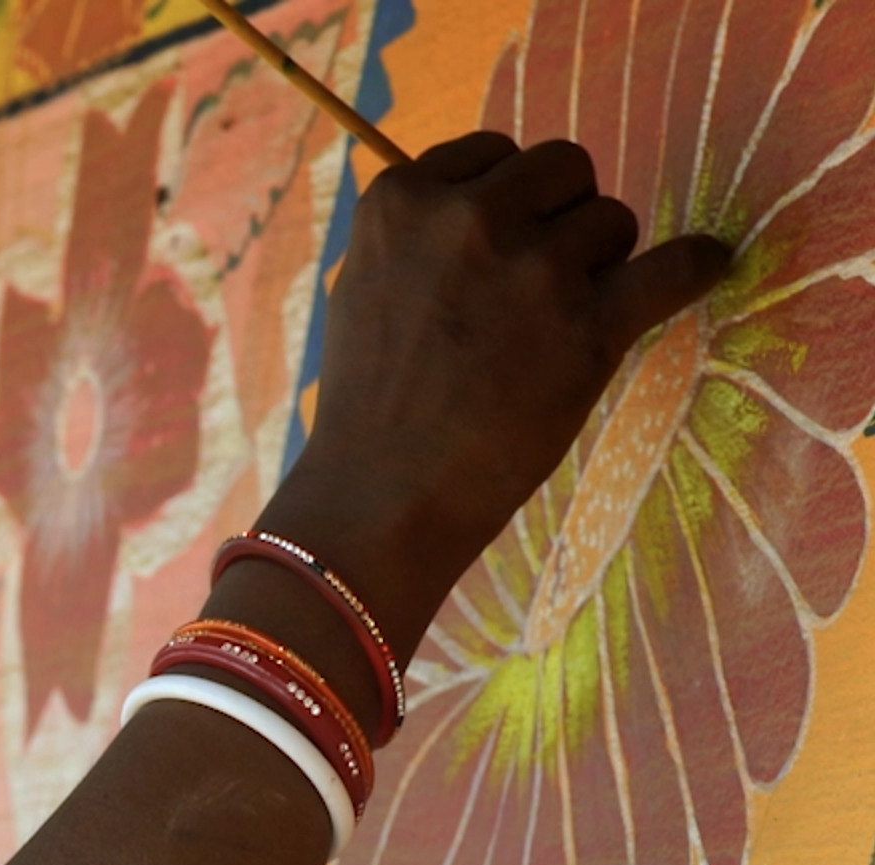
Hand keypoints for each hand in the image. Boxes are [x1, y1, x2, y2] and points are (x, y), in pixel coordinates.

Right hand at [265, 131, 731, 659]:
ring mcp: (529, 272)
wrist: (376, 506)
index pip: (495, 153)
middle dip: (561, 218)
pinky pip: (676, 266)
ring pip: (612, 222)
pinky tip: (704, 267)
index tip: (502, 248)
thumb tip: (489, 200)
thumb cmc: (368, 412)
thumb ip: (421, 236)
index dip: (509, 200)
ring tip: (554, 335)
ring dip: (599, 267)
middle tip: (537, 290)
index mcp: (400, 201)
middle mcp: (466, 220)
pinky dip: (697, 266)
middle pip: (564, 171)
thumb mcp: (365, 292)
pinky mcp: (586, 327)